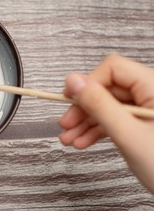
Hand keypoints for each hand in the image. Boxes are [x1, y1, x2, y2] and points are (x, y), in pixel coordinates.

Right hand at [59, 54, 153, 192]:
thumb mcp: (127, 134)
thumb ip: (99, 105)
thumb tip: (72, 80)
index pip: (113, 69)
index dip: (88, 82)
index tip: (69, 99)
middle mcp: (151, 95)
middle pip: (107, 89)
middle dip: (83, 108)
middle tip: (65, 124)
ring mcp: (146, 111)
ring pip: (108, 107)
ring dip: (85, 122)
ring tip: (68, 139)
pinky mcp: (142, 125)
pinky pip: (115, 121)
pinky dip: (97, 131)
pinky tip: (82, 142)